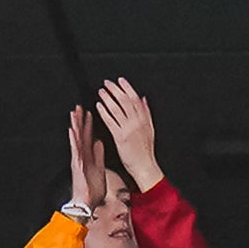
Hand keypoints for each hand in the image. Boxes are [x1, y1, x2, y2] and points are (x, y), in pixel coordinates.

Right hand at [66, 106, 106, 210]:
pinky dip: (74, 140)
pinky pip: (76, 150)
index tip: (89, 112)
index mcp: (88, 156)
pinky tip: (72, 131)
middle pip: (81, 135)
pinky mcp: (77, 165)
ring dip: (75, 126)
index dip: (89, 124)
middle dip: (80, 121)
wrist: (87, 203)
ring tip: (74, 114)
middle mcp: (82, 156)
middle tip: (79, 107)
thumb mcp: (99, 168)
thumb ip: (98, 154)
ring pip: (77, 140)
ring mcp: (78, 160)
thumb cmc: (92, 189)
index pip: (89, 137)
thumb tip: (99, 142)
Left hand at [95, 78, 163, 192]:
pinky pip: (111, 122)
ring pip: (118, 109)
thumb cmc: (146, 151)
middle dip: (116, 90)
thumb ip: (146, 113)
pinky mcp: (120, 138)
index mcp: (145, 120)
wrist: (145, 167)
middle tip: (107, 83)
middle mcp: (137, 123)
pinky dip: (104, 112)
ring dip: (108, 98)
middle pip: (126, 101)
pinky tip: (98, 106)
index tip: (120, 80)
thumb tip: (143, 98)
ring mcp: (129, 130)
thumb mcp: (150, 129)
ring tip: (101, 92)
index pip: (136, 99)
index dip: (127, 88)